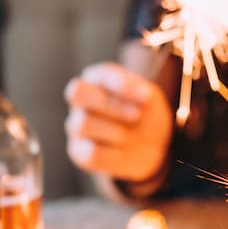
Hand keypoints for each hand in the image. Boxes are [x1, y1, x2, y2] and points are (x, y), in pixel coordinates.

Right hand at [64, 62, 172, 181]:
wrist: (152, 147)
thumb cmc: (146, 115)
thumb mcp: (150, 98)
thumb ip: (140, 91)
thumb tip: (141, 93)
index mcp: (97, 79)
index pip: (98, 75)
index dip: (122, 85)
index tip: (146, 96)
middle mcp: (81, 101)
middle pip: (77, 92)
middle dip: (112, 105)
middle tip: (137, 115)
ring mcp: (76, 126)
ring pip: (84, 123)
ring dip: (116, 131)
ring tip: (132, 136)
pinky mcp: (78, 151)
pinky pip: (90, 152)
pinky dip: (114, 153)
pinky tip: (124, 151)